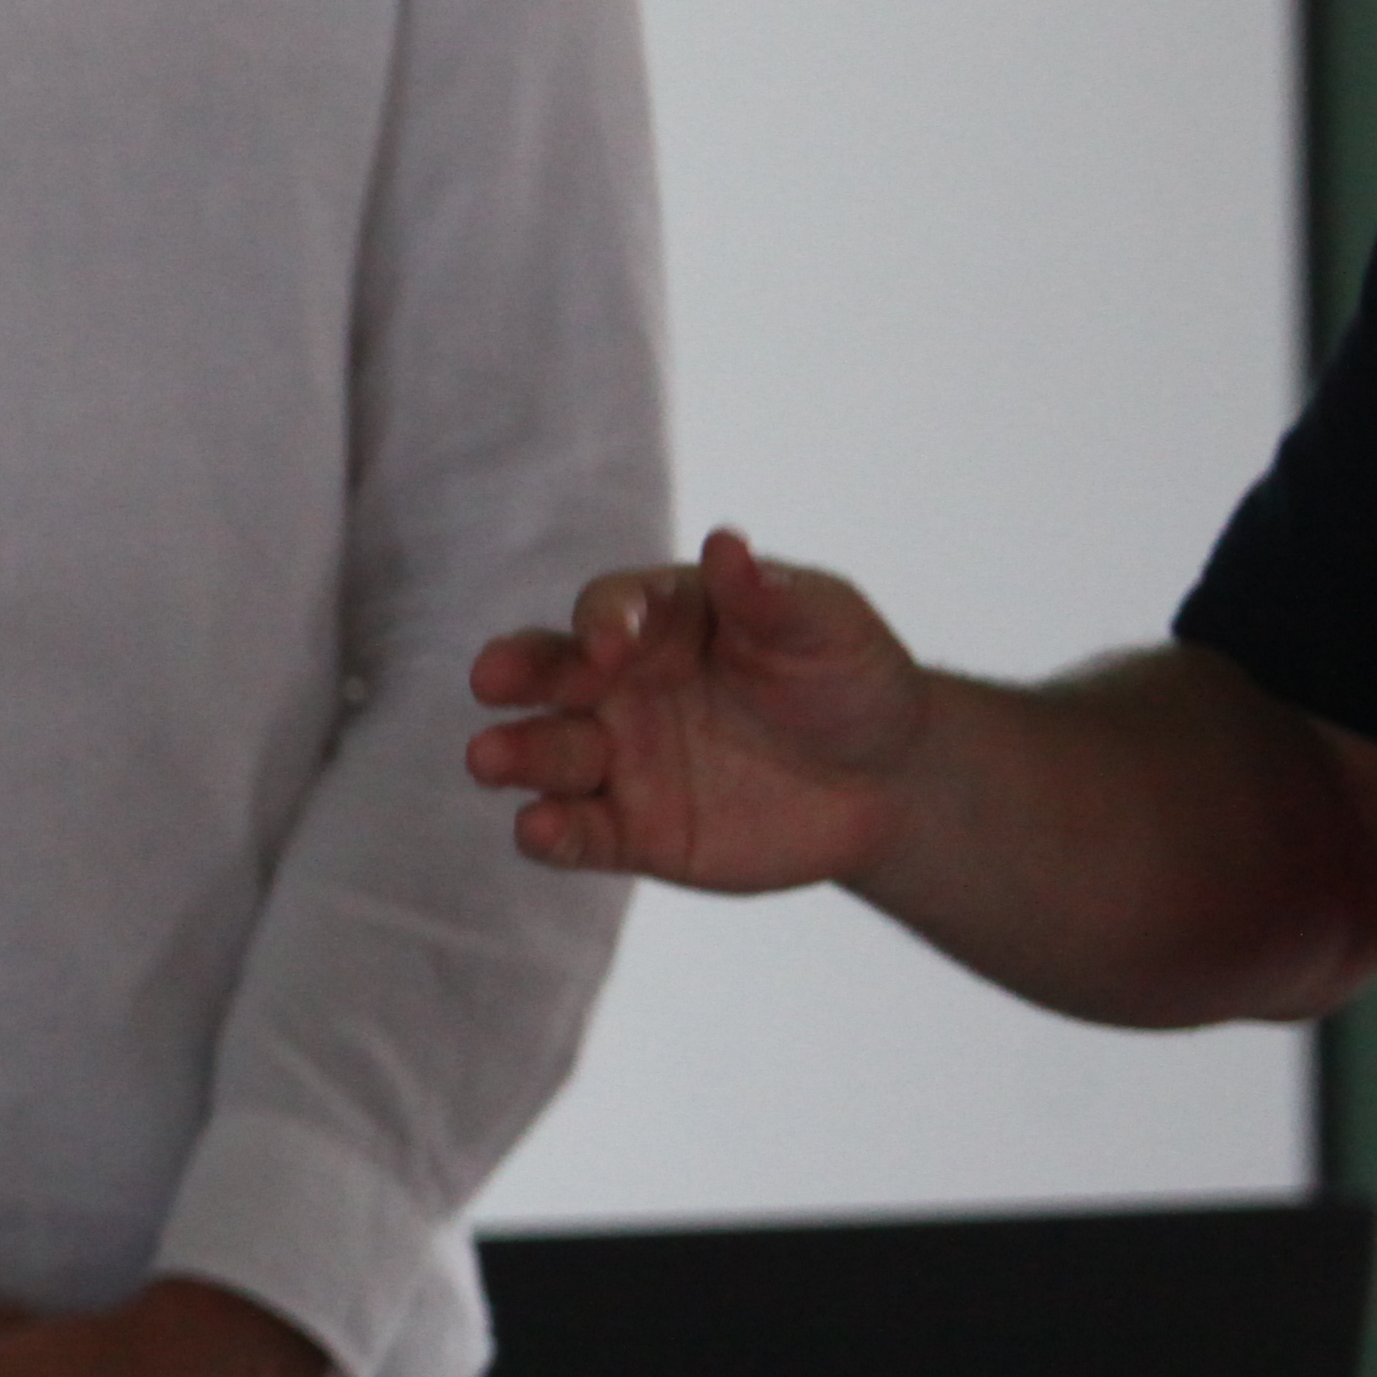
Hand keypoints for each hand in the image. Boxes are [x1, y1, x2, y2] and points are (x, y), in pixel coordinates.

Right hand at [468, 530, 926, 893]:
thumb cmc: (851, 680)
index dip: (603, 620)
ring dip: (513, 753)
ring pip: (546, 752)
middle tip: (490, 679)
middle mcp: (622, 685)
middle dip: (514, 671)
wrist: (889, 782)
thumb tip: (725, 543)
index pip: (608, 608)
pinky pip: (578, 832)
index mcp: (660, 621)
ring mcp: (620, 760)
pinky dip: (549, 833)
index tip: (610, 642)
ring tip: (487, 759)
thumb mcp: (828, 627)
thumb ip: (772, 596)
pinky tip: (538, 829)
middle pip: (547, 672)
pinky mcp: (630, 832)